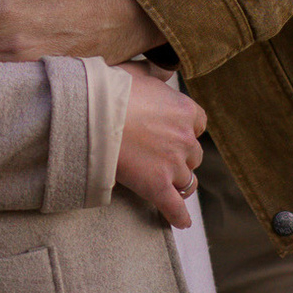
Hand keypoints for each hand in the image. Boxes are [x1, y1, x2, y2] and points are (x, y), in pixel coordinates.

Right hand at [116, 62, 208, 227]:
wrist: (94, 114)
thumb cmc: (111, 89)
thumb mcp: (138, 72)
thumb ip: (154, 74)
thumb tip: (160, 70)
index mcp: (184, 110)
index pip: (199, 123)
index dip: (186, 128)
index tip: (176, 130)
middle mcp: (184, 138)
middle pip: (193, 154)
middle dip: (181, 155)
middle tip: (162, 155)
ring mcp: (172, 164)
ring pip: (186, 180)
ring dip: (178, 181)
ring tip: (168, 184)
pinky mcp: (157, 186)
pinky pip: (174, 207)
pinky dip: (178, 216)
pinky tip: (181, 222)